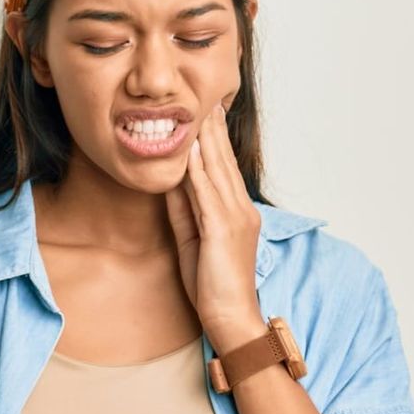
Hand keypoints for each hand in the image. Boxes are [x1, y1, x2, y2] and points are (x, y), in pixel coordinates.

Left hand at [164, 102, 267, 355]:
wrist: (231, 318)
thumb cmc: (213, 287)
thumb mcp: (194, 241)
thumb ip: (185, 211)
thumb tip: (172, 182)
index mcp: (237, 212)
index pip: (224, 167)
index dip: (215, 138)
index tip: (205, 111)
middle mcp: (241, 209)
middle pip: (223, 160)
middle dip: (212, 128)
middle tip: (203, 94)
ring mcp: (235, 218)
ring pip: (217, 170)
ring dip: (206, 138)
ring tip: (196, 109)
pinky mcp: (223, 230)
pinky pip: (207, 192)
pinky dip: (198, 168)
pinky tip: (191, 148)